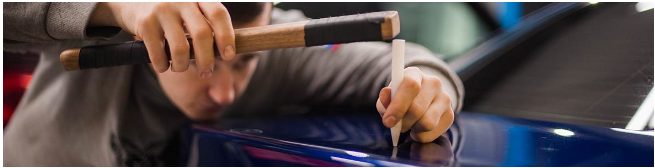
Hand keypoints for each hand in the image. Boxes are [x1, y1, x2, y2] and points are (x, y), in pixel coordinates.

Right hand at [89, 2, 236, 77]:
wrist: (130, 1)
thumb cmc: (169, 12)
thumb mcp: (188, 10)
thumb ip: (205, 24)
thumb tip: (228, 52)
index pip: (219, 14)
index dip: (227, 36)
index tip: (229, 56)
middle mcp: (182, 0)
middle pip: (202, 34)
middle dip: (207, 60)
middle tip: (206, 72)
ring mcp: (162, 9)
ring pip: (180, 49)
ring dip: (182, 66)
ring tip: (179, 68)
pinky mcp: (145, 22)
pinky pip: (159, 54)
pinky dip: (162, 66)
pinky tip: (163, 65)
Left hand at [376, 67, 454, 142]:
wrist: (421, 100)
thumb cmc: (400, 97)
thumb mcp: (389, 96)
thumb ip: (385, 98)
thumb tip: (385, 97)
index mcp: (415, 74)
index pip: (410, 85)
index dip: (398, 105)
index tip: (388, 121)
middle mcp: (434, 83)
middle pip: (417, 109)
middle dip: (403, 122)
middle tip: (396, 125)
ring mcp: (445, 99)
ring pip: (427, 123)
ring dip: (413, 129)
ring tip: (410, 123)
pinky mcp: (450, 115)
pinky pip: (431, 134)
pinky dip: (420, 136)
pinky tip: (418, 128)